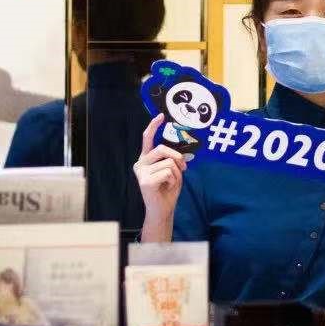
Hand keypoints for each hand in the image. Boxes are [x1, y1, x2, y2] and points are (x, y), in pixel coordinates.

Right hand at [134, 114, 186, 231]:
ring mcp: (141, 172)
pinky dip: (173, 180)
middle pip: (162, 149)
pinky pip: (168, 172)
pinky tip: (166, 188)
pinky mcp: (145, 181)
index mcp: (146, 158)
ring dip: (176, 174)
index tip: (161, 116)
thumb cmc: (168, 189)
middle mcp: (140, 163)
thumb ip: (173, 160)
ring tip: (170, 183)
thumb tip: (179, 154)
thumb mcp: (173, 171)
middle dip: (177, 157)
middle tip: (184, 168)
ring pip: (168, 162)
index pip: (147, 138)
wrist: (162, 209)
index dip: (153, 126)